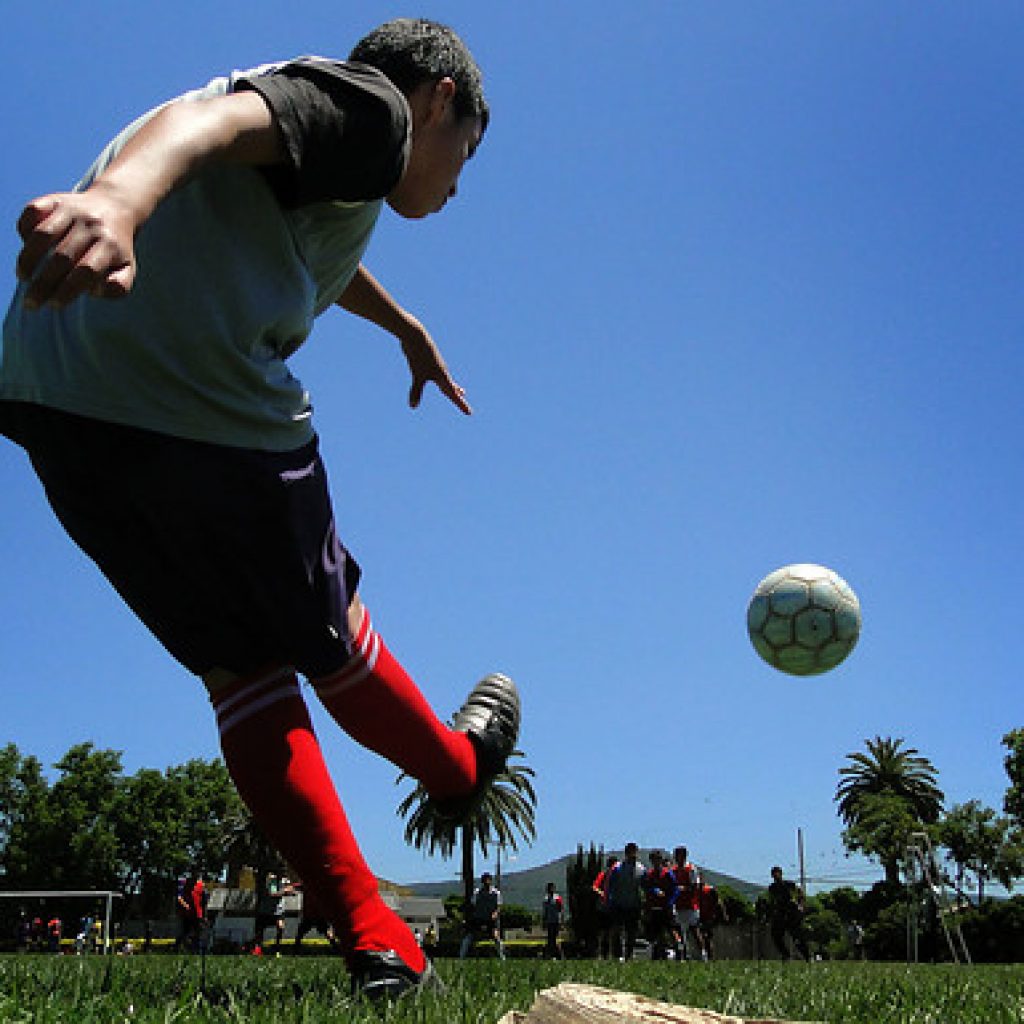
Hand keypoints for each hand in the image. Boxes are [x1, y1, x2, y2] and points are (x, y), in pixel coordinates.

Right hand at [16, 184, 138, 309]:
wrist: (115, 206)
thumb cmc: (116, 248)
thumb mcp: (127, 269)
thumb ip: (119, 286)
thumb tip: (95, 291)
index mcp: (110, 246)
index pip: (86, 271)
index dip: (68, 289)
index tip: (54, 305)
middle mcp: (91, 226)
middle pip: (63, 257)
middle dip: (44, 283)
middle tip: (31, 303)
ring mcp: (72, 210)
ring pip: (44, 234)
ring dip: (29, 258)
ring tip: (23, 277)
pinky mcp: (55, 199)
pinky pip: (33, 211)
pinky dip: (24, 229)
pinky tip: (25, 247)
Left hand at [399, 316, 471, 414]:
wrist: (416, 336)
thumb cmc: (419, 355)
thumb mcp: (418, 375)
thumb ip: (416, 391)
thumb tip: (412, 406)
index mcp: (442, 376)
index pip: (453, 394)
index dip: (461, 405)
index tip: (470, 413)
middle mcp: (442, 371)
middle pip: (452, 388)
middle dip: (459, 397)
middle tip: (467, 405)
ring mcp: (436, 366)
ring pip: (447, 380)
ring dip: (454, 387)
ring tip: (461, 392)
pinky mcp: (430, 361)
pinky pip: (439, 374)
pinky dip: (444, 380)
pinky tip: (440, 377)